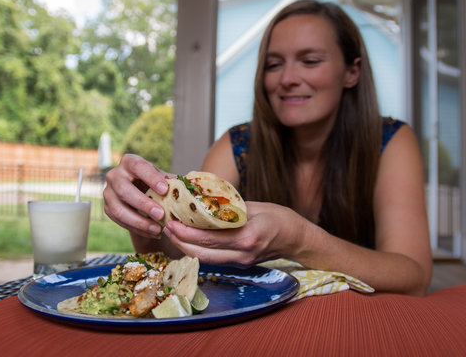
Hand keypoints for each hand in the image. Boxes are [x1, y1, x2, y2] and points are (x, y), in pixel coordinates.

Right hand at [103, 154, 174, 237]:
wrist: (140, 191)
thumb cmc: (155, 182)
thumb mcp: (163, 178)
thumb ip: (173, 181)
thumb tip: (189, 186)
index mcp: (129, 162)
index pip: (139, 167)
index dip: (151, 178)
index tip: (165, 190)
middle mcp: (114, 175)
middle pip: (124, 189)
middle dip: (143, 204)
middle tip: (161, 215)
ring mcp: (108, 193)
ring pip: (119, 209)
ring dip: (139, 222)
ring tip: (157, 229)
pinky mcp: (108, 208)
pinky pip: (120, 221)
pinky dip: (137, 229)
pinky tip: (153, 233)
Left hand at [162, 201, 303, 266]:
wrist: (298, 239)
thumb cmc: (280, 218)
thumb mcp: (256, 207)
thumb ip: (230, 209)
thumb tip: (205, 202)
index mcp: (247, 237)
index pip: (209, 239)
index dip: (186, 233)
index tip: (172, 223)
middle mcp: (242, 254)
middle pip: (202, 254)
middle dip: (181, 242)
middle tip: (167, 228)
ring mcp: (241, 262)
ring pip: (206, 260)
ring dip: (187, 248)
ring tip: (174, 234)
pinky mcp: (240, 264)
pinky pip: (214, 259)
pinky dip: (200, 250)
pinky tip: (191, 239)